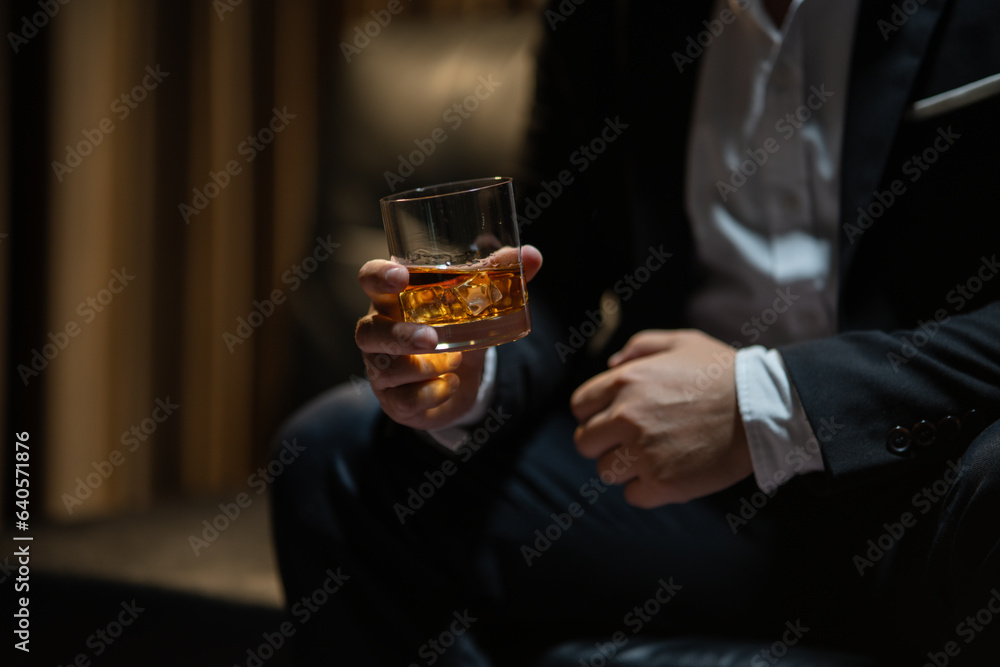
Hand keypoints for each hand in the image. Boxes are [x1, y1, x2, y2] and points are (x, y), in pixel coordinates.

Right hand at [355, 245, 541, 430]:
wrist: (457, 383)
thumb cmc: (455, 333)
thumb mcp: (474, 307)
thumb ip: (497, 279)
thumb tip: (532, 254)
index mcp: (394, 299)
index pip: (370, 279)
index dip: (378, 276)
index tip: (400, 277)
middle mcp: (379, 332)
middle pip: (367, 331)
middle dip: (399, 336)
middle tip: (431, 339)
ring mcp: (381, 369)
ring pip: (385, 369)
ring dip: (421, 367)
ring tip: (455, 362)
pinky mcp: (393, 400)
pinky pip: (403, 400)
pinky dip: (430, 393)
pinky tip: (450, 385)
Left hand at [570, 329, 751, 506]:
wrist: (764, 409)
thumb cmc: (724, 372)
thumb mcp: (682, 342)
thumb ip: (640, 347)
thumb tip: (610, 364)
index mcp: (626, 382)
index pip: (579, 406)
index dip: (593, 413)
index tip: (612, 418)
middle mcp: (626, 417)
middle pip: (585, 442)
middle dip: (605, 442)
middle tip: (632, 441)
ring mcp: (643, 453)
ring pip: (606, 471)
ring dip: (625, 467)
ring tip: (656, 456)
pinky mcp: (663, 483)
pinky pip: (633, 495)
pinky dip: (647, 489)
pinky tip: (669, 473)